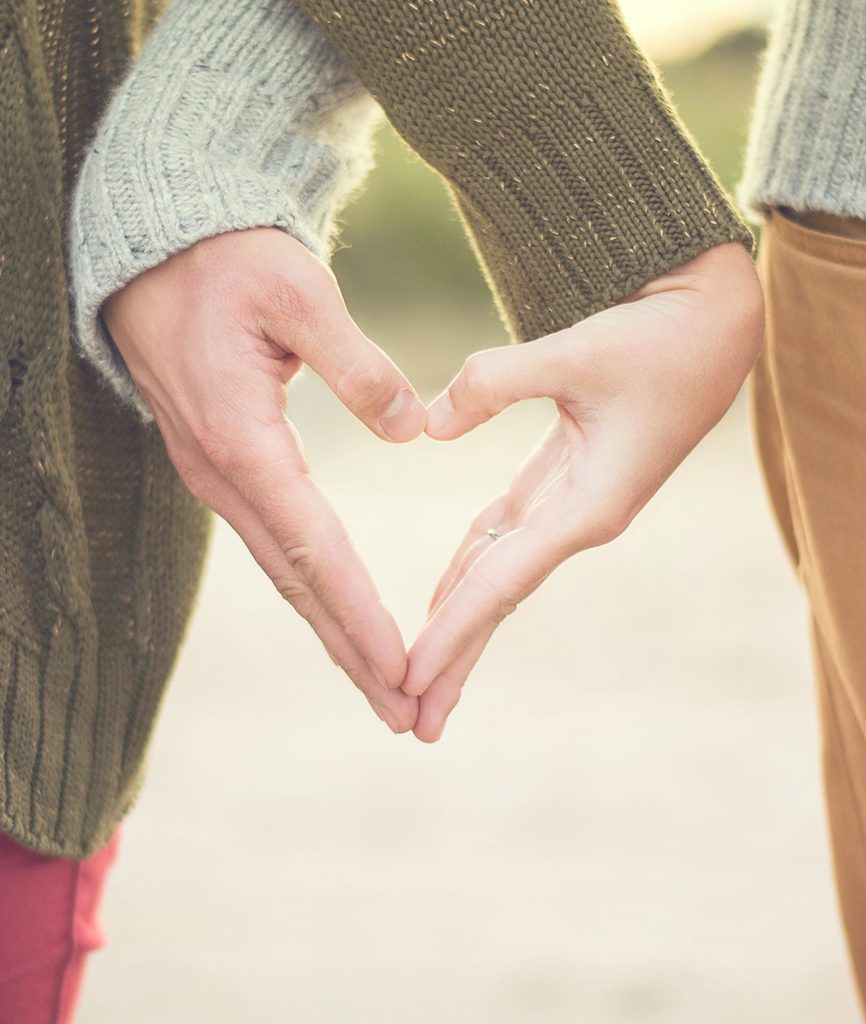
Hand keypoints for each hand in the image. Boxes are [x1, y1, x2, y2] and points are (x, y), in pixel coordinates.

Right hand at [103, 227, 425, 732]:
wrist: (157, 250)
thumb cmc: (228, 263)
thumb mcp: (298, 294)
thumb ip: (357, 364)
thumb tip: (412, 430)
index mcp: (242, 440)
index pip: (314, 547)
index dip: (360, 612)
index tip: (402, 668)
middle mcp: (223, 475)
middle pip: (297, 583)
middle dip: (351, 652)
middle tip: (403, 713)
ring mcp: (217, 476)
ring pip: (284, 572)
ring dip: (333, 631)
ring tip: (381, 685)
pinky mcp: (224, 467)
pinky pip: (274, 544)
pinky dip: (312, 590)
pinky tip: (339, 616)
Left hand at [403, 241, 763, 741]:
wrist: (712, 324)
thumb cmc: (659, 339)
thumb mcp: (577, 352)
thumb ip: (495, 383)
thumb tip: (427, 426)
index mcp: (589, 508)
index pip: (501, 584)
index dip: (451, 633)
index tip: (407, 679)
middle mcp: (580, 519)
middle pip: (499, 601)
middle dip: (455, 659)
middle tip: (411, 721)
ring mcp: (574, 504)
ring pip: (500, 573)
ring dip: (459, 621)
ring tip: (421, 673)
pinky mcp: (566, 479)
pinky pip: (506, 534)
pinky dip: (471, 563)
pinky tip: (445, 590)